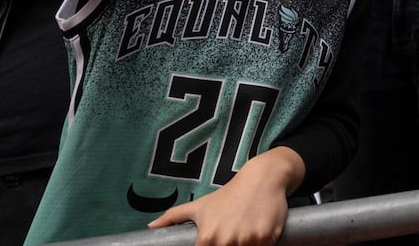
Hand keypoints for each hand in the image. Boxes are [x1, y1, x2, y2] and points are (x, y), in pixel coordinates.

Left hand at [150, 147, 301, 245]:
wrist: (262, 178)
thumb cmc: (229, 194)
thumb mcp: (200, 206)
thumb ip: (173, 217)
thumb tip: (151, 227)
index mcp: (206, 238)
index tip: (215, 244)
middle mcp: (226, 241)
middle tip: (231, 236)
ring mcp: (247, 240)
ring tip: (243, 235)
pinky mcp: (267, 237)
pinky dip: (261, 245)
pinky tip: (258, 234)